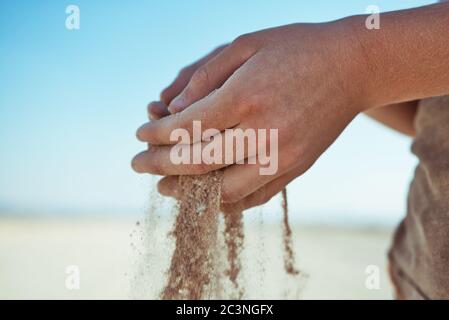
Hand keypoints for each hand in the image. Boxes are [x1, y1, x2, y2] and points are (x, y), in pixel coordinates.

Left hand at [133, 18, 371, 209]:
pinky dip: (225, 201)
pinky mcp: (296, 169)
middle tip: (137, 165)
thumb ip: (205, 77)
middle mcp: (264, 134)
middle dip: (160, 167)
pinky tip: (206, 195)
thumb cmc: (297, 49)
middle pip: (198, 164)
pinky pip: (254, 197)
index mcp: (246, 98)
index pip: (187, 128)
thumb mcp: (246, 45)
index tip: (139, 136)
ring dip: (189, 191)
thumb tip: (172, 109)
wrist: (353, 67)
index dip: (156, 136)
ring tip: (165, 185)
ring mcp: (283, 157)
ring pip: (224, 190)